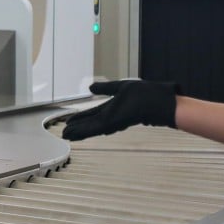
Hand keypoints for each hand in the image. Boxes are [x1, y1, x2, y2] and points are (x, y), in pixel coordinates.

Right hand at [62, 79, 178, 140]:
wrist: (159, 102)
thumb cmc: (147, 94)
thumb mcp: (121, 87)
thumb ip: (106, 89)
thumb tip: (90, 88)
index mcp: (113, 108)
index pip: (93, 114)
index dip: (81, 118)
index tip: (69, 121)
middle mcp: (111, 116)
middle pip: (90, 123)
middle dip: (77, 128)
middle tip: (64, 133)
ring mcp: (112, 121)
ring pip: (91, 128)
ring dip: (78, 132)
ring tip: (66, 136)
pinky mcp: (114, 124)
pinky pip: (96, 129)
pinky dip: (85, 132)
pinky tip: (76, 134)